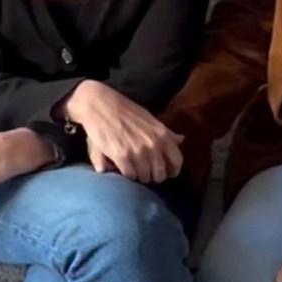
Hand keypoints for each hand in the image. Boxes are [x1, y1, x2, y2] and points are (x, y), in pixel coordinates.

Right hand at [64, 80, 183, 183]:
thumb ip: (166, 132)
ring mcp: (138, 152)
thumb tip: (182, 139)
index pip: (177, 161)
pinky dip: (126, 175)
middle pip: (160, 174)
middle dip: (153, 176)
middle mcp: (153, 144)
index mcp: (162, 134)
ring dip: (139, 176)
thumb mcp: (150, 119)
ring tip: (132, 169)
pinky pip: (130, 176)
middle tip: (145, 172)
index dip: (172, 171)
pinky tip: (122, 168)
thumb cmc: (124, 110)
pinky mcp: (122, 157)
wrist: (100, 104)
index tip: (166, 173)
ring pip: (145, 177)